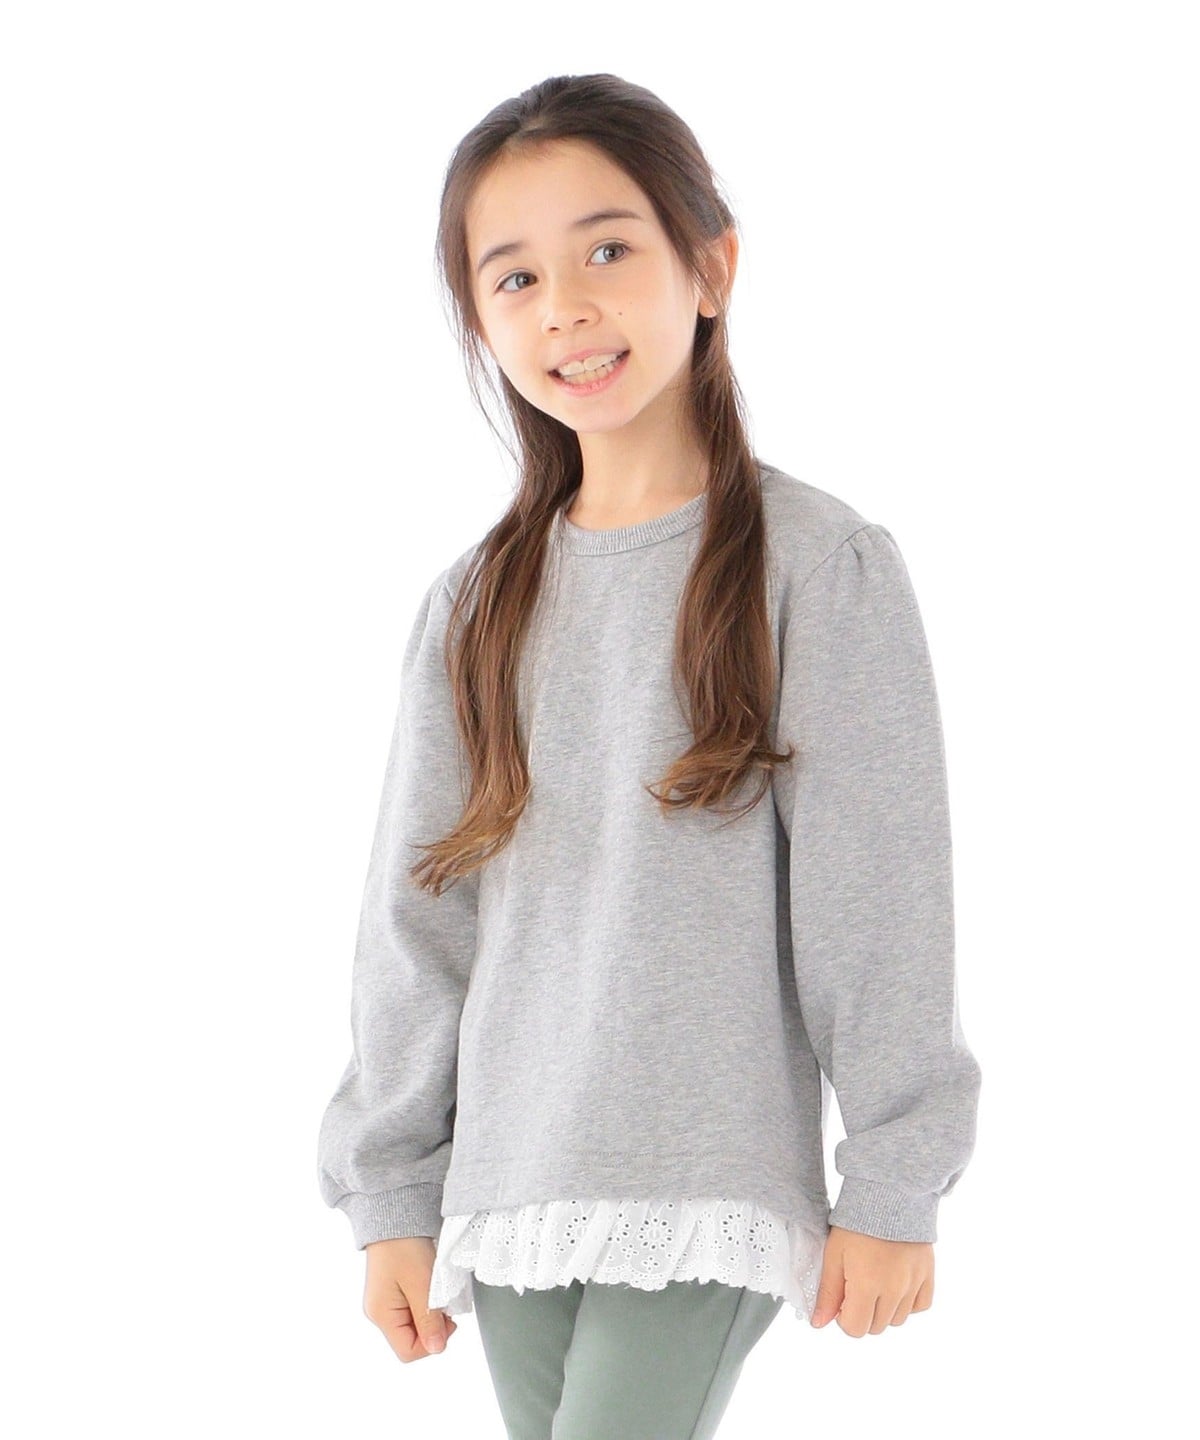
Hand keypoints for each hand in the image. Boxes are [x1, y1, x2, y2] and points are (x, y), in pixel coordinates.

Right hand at [363, 1235, 458, 1362]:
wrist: (395, 1214)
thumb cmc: (406, 1246)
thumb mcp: (422, 1284)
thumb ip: (428, 1319)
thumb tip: (436, 1349)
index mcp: (382, 1315)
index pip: (408, 1351)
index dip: (432, 1342)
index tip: (448, 1320)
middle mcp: (379, 1313)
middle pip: (410, 1339)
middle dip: (432, 1327)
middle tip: (445, 1304)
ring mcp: (385, 1302)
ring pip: (413, 1325)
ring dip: (430, 1314)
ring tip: (437, 1291)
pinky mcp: (392, 1291)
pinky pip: (411, 1310)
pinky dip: (425, 1303)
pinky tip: (430, 1286)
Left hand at [810, 1225, 933, 1335]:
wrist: (888, 1194)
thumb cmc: (857, 1222)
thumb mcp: (833, 1255)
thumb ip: (827, 1293)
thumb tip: (819, 1323)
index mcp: (867, 1286)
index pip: (856, 1329)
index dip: (844, 1318)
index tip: (842, 1299)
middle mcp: (894, 1290)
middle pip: (876, 1327)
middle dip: (863, 1313)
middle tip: (857, 1287)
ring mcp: (914, 1284)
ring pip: (898, 1320)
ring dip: (884, 1309)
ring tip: (876, 1280)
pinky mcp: (928, 1274)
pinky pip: (920, 1306)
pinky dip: (908, 1302)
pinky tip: (896, 1284)